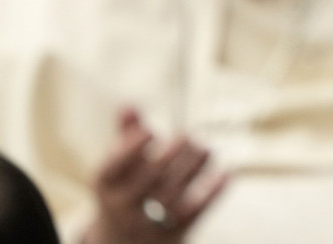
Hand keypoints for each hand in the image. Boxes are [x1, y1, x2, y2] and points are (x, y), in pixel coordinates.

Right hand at [84, 108, 228, 243]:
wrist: (125, 242)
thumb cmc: (125, 189)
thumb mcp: (119, 166)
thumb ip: (126, 135)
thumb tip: (127, 103)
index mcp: (106, 183)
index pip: (112, 166)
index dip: (129, 149)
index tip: (151, 130)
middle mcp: (124, 205)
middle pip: (149, 179)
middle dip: (171, 155)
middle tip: (188, 135)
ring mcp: (148, 222)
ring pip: (173, 194)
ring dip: (193, 168)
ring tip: (205, 148)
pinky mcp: (174, 231)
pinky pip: (195, 212)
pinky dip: (212, 192)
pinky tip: (226, 173)